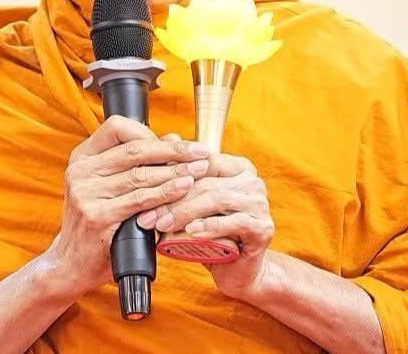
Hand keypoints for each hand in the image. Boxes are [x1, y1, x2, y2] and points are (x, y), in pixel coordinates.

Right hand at [45, 116, 211, 299]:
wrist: (71, 265)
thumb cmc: (97, 225)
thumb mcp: (109, 188)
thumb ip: (136, 164)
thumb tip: (174, 139)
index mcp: (82, 158)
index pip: (116, 128)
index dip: (150, 132)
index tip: (179, 142)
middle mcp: (80, 172)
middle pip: (135, 151)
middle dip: (173, 151)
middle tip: (201, 152)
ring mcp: (86, 194)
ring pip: (141, 175)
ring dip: (175, 171)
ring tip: (200, 169)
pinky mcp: (97, 217)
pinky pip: (140, 200)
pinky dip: (166, 193)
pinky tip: (184, 189)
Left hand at [136, 153, 274, 299]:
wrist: (239, 270)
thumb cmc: (213, 233)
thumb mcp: (194, 202)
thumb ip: (184, 173)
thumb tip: (166, 138)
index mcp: (238, 168)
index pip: (203, 161)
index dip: (173, 173)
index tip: (145, 188)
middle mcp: (252, 181)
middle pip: (206, 182)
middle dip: (172, 198)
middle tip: (147, 215)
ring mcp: (260, 204)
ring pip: (217, 199)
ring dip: (185, 212)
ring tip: (162, 225)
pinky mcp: (263, 228)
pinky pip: (233, 222)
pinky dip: (209, 226)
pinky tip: (191, 232)